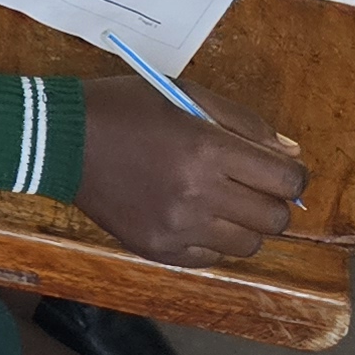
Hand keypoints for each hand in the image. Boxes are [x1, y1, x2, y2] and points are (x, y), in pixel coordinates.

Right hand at [74, 76, 305, 265]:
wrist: (61, 141)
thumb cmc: (126, 108)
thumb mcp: (185, 96)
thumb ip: (243, 123)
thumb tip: (291, 154)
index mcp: (208, 149)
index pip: (286, 181)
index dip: (293, 176)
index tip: (282, 171)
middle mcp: (198, 194)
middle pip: (274, 219)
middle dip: (273, 202)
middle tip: (252, 186)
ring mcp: (178, 228)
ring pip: (248, 245)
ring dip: (246, 224)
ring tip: (222, 203)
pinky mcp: (159, 249)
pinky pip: (212, 258)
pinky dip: (213, 241)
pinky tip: (194, 217)